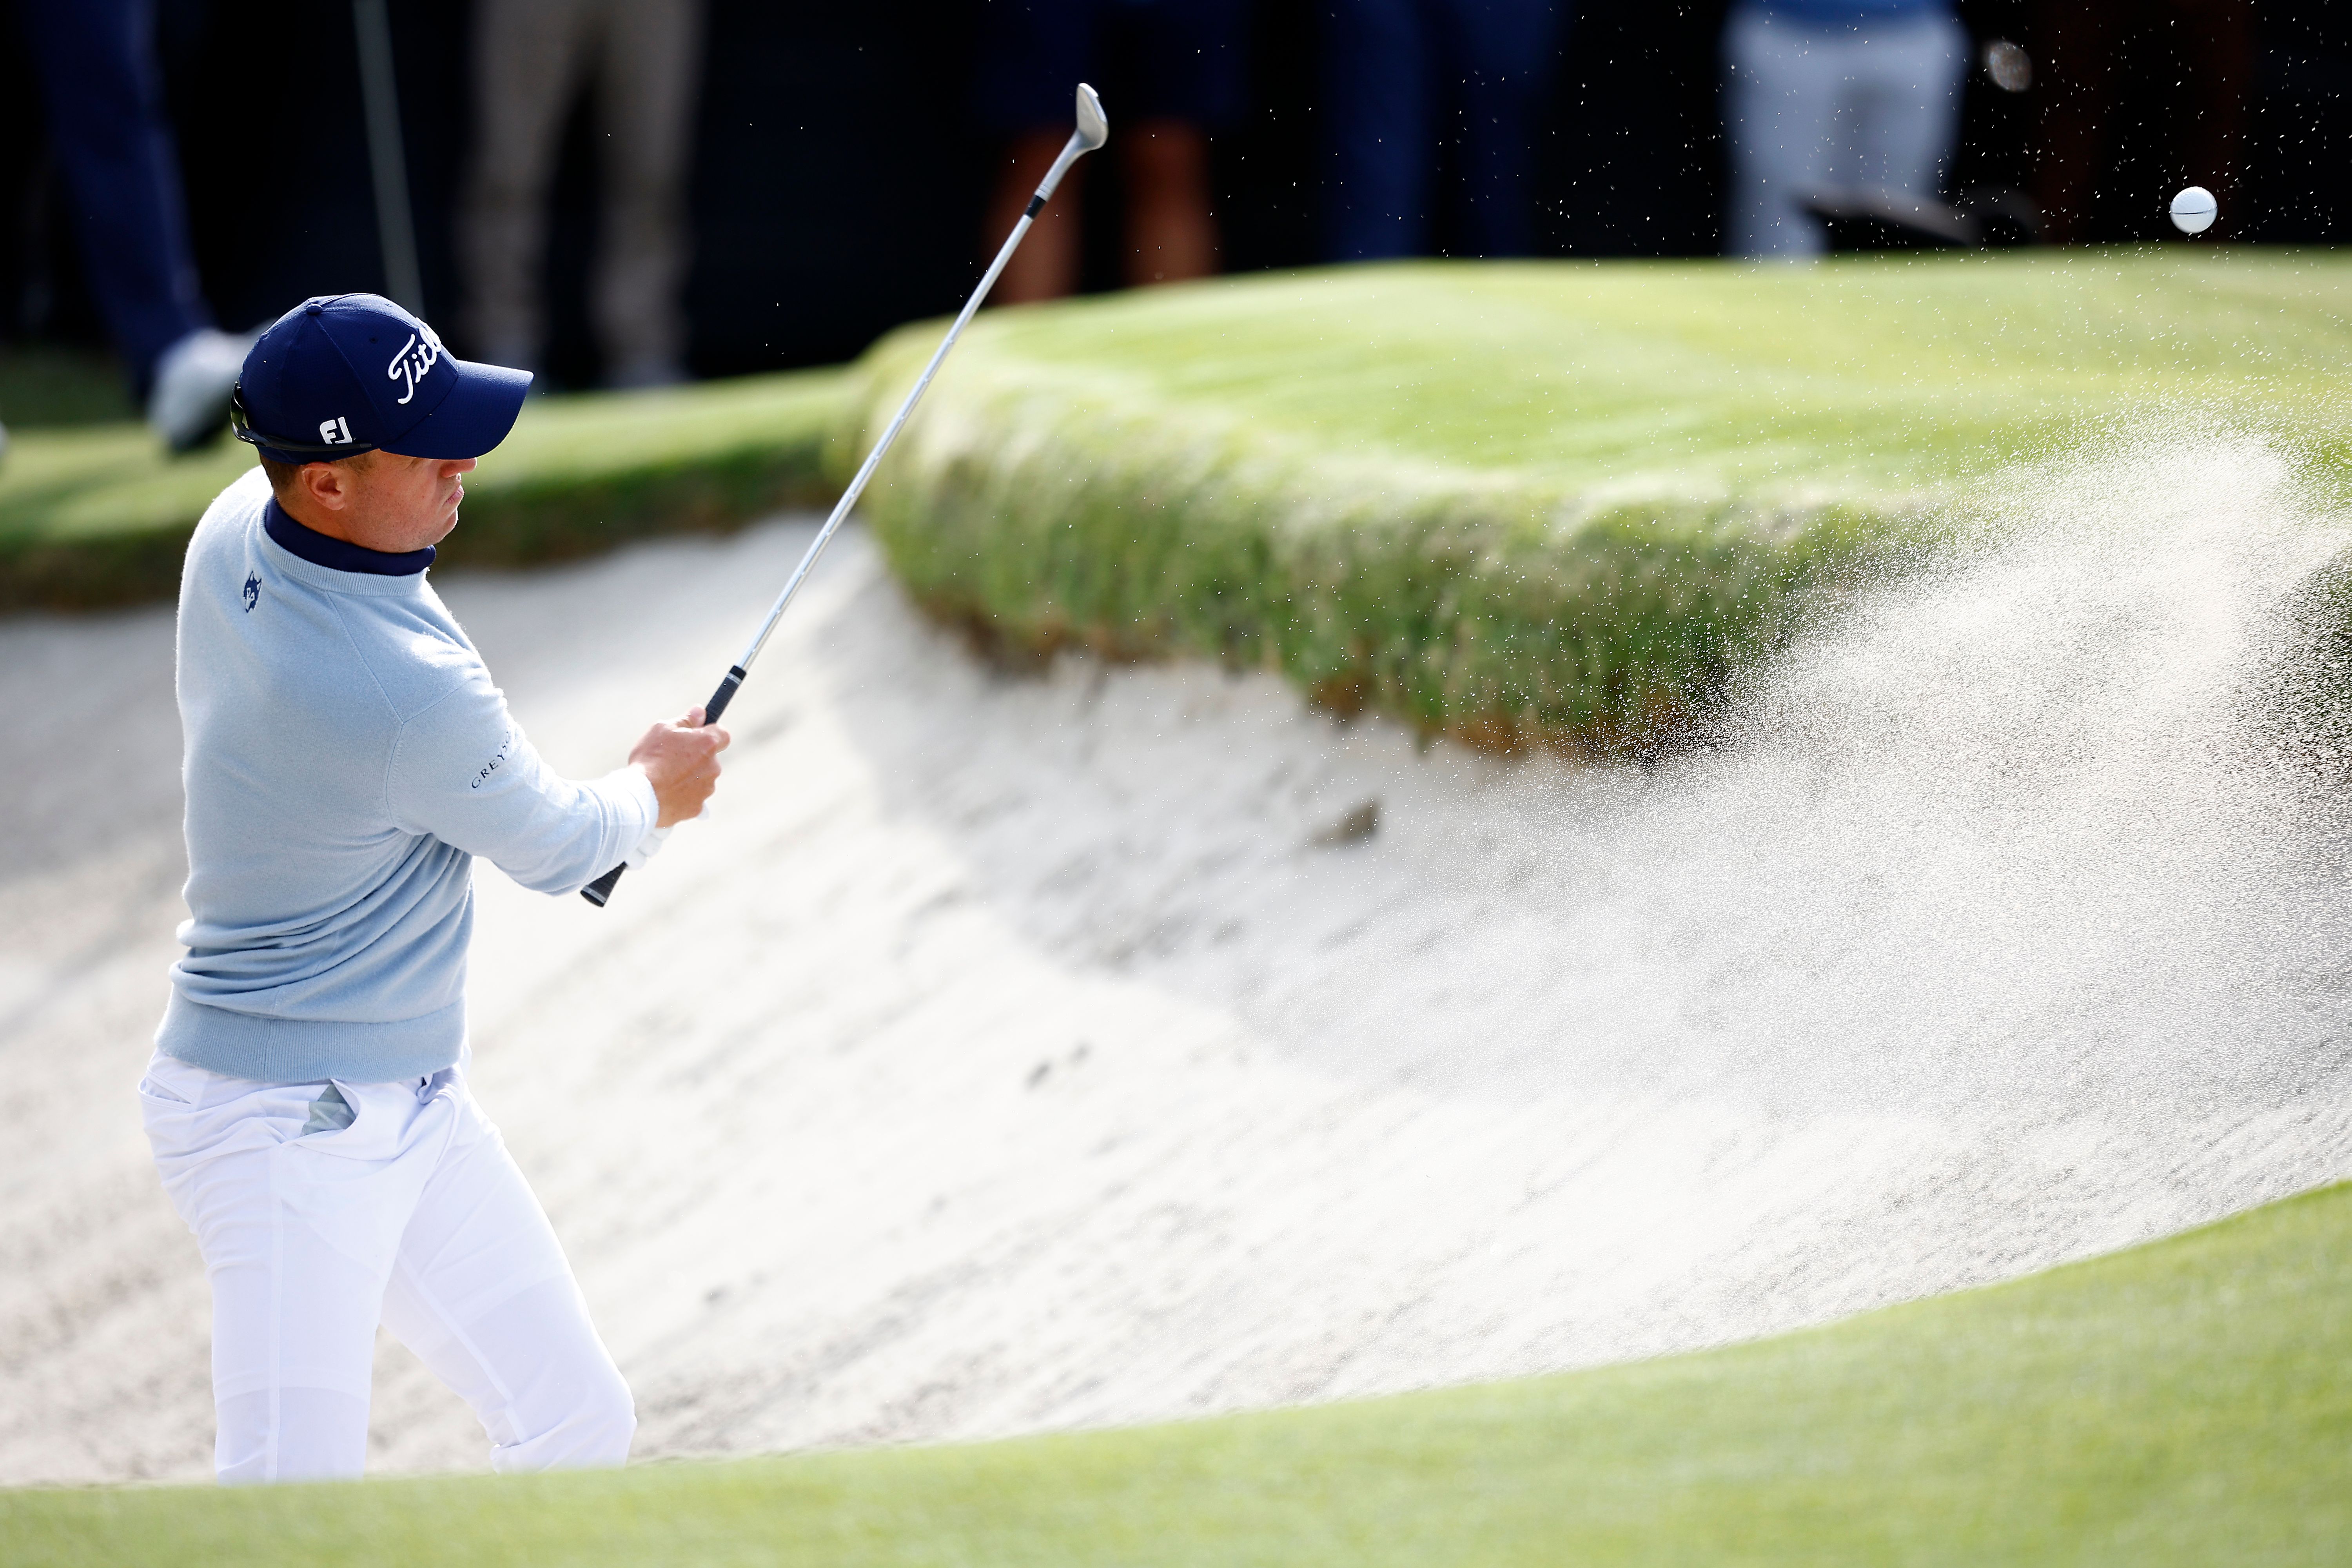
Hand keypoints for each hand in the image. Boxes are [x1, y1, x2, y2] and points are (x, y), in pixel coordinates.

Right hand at [628, 706, 728, 827]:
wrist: (640, 796)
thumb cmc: (650, 758)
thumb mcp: (662, 729)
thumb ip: (685, 720)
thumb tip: (700, 711)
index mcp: (707, 744)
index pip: (723, 734)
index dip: (711, 733)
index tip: (697, 734)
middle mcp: (713, 766)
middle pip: (710, 758)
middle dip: (696, 756)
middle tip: (671, 757)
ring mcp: (707, 788)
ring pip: (702, 778)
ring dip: (689, 776)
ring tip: (664, 776)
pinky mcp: (697, 807)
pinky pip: (693, 797)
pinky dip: (683, 794)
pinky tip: (666, 792)